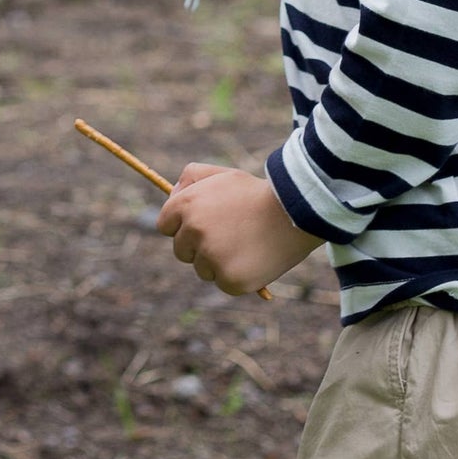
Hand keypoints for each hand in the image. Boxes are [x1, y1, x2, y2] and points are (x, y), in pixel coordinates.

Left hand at [156, 164, 319, 296]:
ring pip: (202, 269)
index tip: (198, 227)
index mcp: (187, 205)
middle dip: (198, 247)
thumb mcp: (221, 175)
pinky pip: (224, 283)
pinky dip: (236, 276)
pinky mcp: (229, 280)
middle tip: (226, 236)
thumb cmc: (255, 193)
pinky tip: (252, 259)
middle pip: (181, 251)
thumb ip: (190, 178)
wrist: (293, 212)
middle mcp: (193, 231)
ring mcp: (210, 257)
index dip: (181, 227)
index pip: (164, 225)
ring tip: (244, 244)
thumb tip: (172, 197)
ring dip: (217, 262)